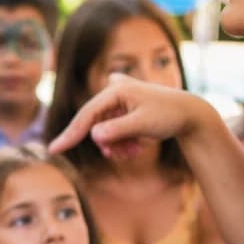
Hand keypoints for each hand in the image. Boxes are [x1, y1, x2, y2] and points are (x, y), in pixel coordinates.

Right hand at [47, 72, 206, 161]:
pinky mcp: (123, 111)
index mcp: (116, 90)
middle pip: (95, 125)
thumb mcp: (143, 125)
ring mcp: (118, 102)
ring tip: (135, 150)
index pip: (87, 115)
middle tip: (125, 153)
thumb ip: (117, 130)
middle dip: (107, 143)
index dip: (70, 134)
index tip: (54, 150)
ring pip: (103, 132)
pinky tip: (137, 146)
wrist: (189, 114)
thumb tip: (93, 136)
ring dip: (116, 145)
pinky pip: (113, 132)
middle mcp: (113, 93)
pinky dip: (122, 142)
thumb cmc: (168, 115)